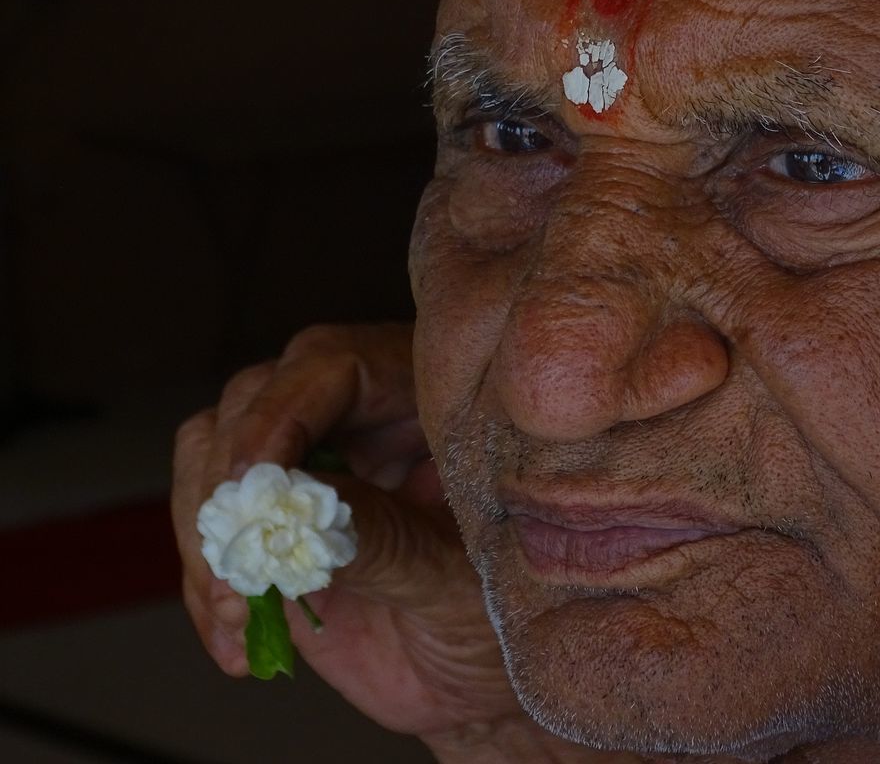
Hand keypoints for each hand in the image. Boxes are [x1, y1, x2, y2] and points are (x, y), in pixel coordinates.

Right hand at [171, 323, 525, 748]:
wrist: (483, 685)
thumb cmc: (503, 616)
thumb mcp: (457, 582)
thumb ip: (386, 541)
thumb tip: (301, 502)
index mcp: (427, 399)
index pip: (335, 364)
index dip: (281, 411)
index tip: (254, 483)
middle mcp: (363, 417)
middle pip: (256, 397)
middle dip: (230, 482)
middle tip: (237, 562)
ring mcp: (312, 465)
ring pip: (213, 452)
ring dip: (205, 535)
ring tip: (235, 611)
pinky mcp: (274, 521)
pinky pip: (210, 526)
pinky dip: (205, 584)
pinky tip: (234, 644)